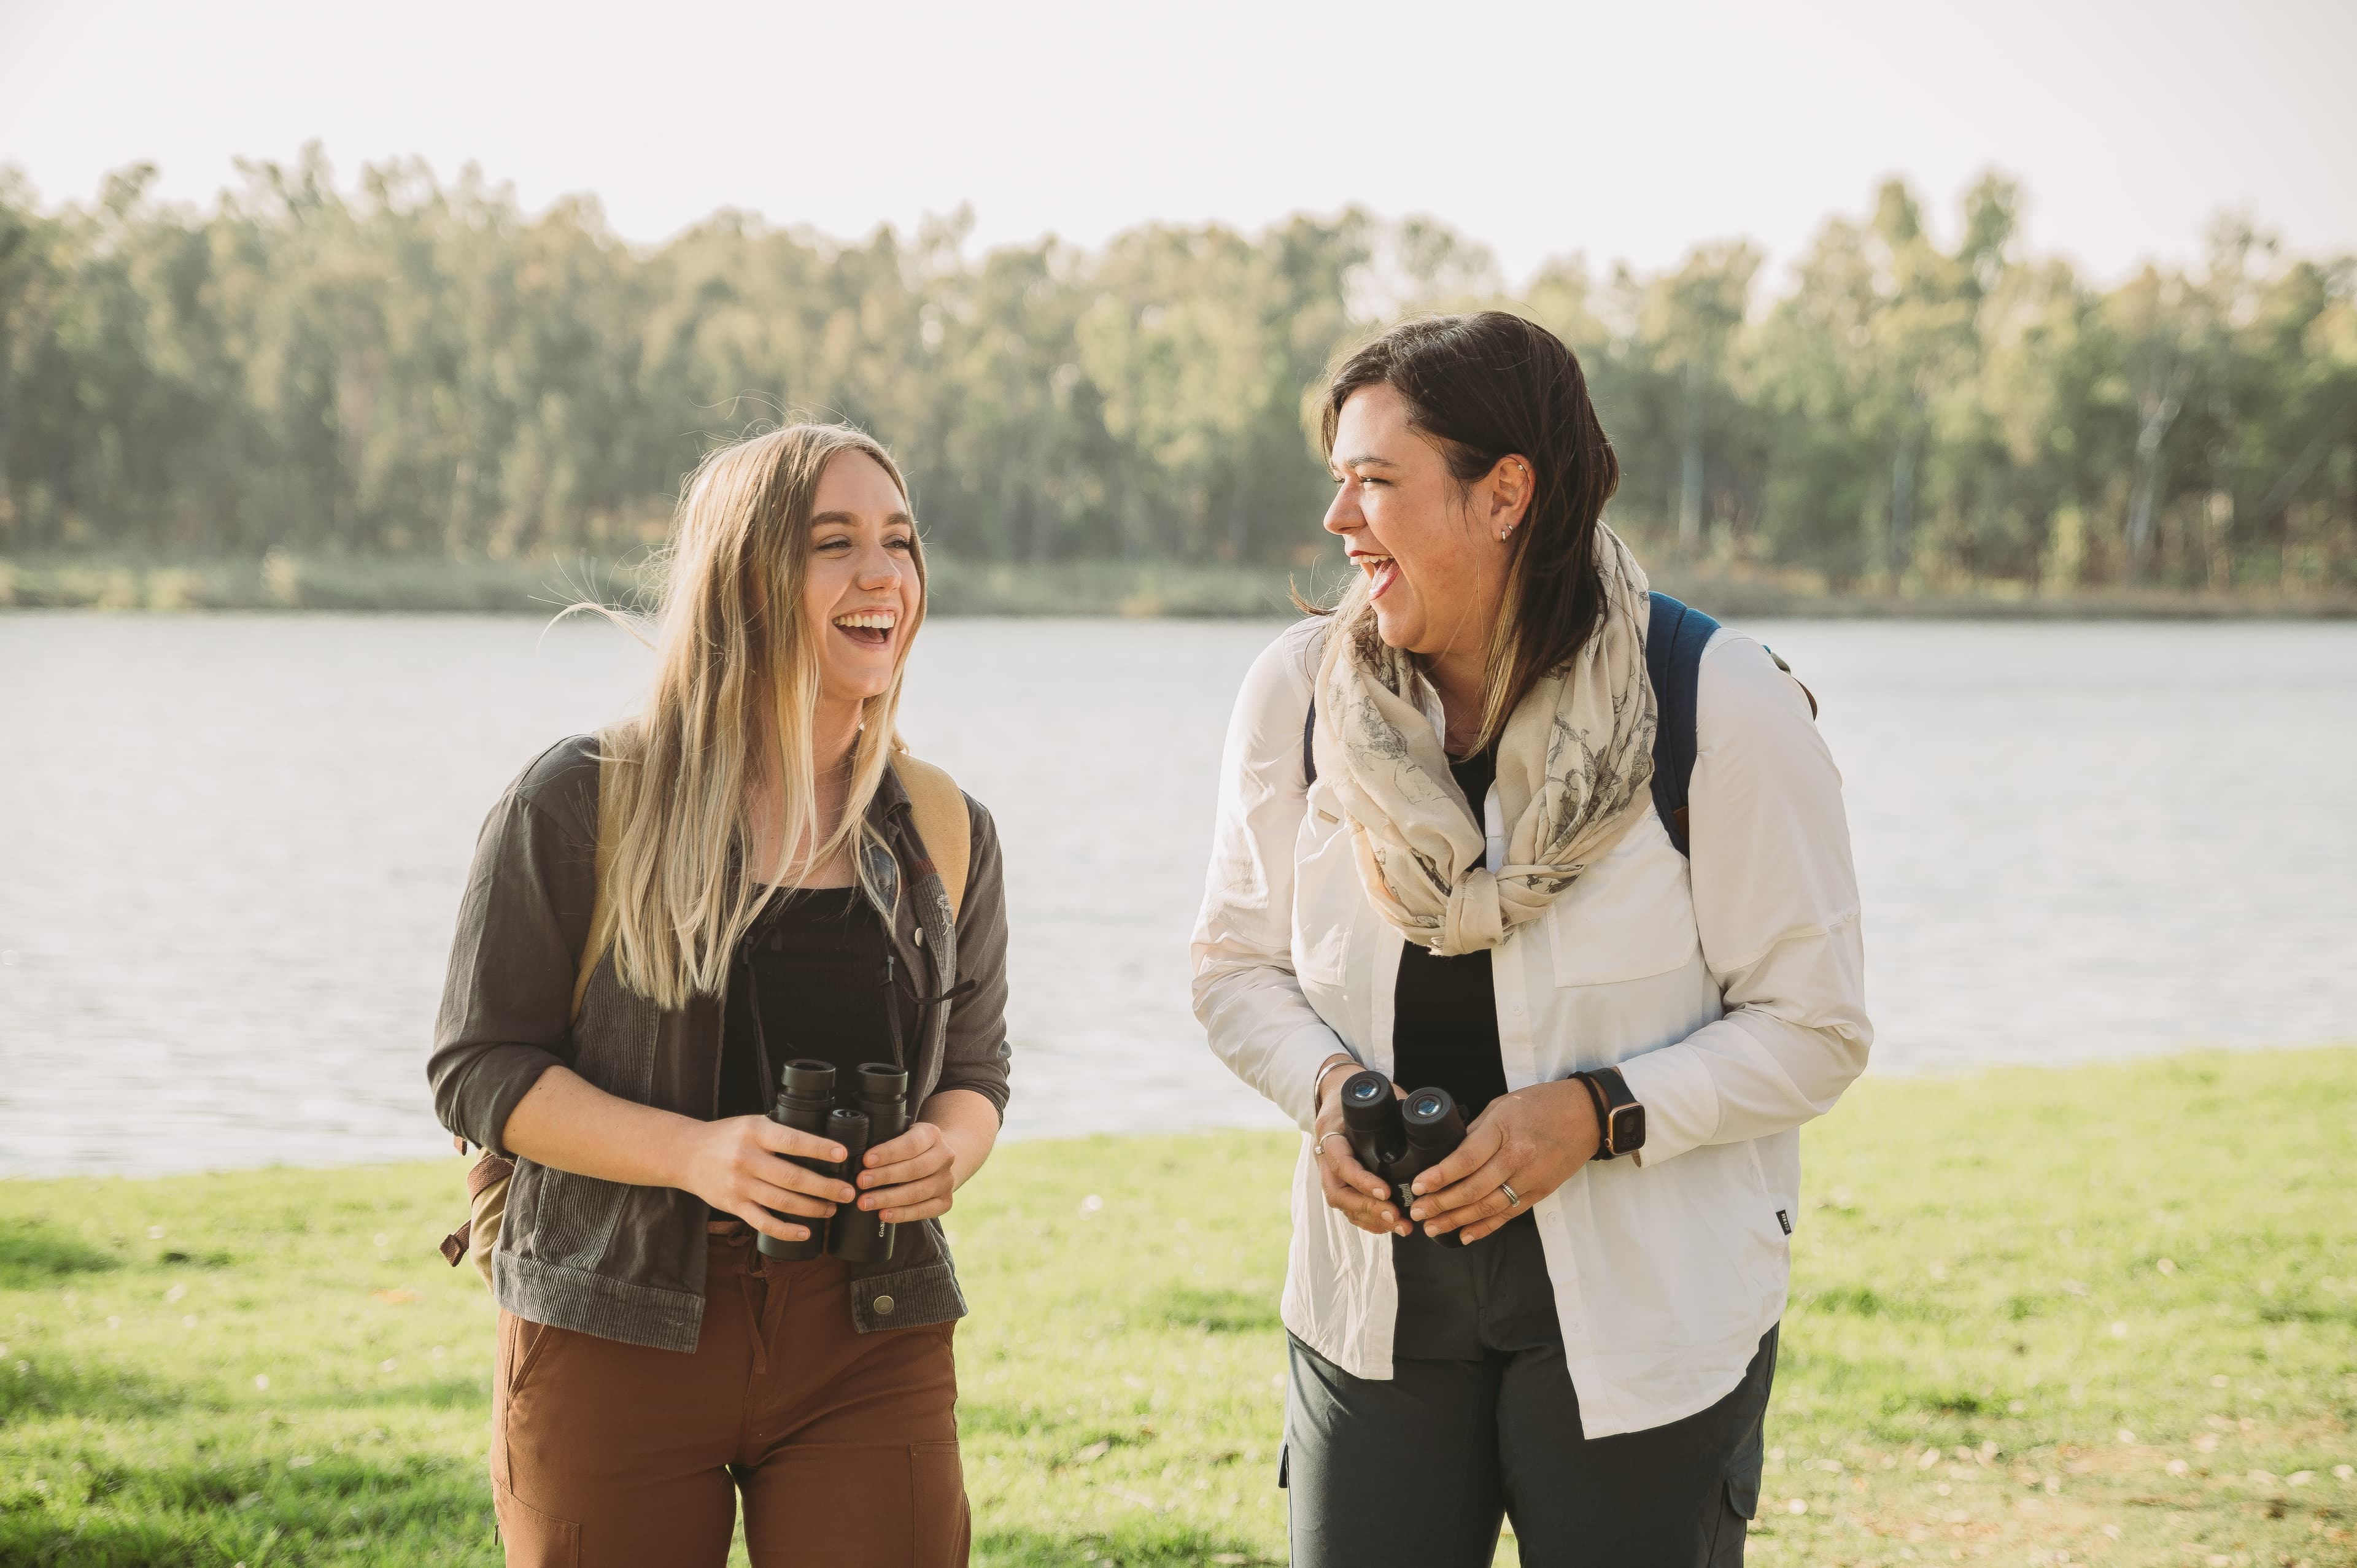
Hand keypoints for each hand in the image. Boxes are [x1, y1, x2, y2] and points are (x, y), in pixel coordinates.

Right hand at [677, 1115, 855, 1245]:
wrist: (685, 1154)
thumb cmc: (727, 1137)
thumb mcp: (752, 1123)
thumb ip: (779, 1132)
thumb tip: (822, 1142)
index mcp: (755, 1132)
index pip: (793, 1141)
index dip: (820, 1148)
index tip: (843, 1155)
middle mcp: (746, 1159)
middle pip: (793, 1177)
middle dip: (825, 1187)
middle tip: (848, 1192)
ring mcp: (739, 1185)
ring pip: (782, 1202)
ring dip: (812, 1208)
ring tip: (832, 1209)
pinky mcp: (733, 1205)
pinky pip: (763, 1222)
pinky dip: (786, 1230)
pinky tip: (805, 1232)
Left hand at [854, 1120, 959, 1223]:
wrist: (938, 1159)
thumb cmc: (911, 1147)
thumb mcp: (903, 1134)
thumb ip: (887, 1141)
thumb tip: (857, 1156)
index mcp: (932, 1134)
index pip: (911, 1144)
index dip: (888, 1153)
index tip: (866, 1160)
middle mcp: (945, 1157)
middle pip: (914, 1169)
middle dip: (884, 1177)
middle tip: (861, 1182)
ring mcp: (947, 1180)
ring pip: (918, 1192)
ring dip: (888, 1198)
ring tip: (865, 1202)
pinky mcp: (946, 1201)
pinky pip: (924, 1210)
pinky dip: (902, 1214)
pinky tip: (883, 1214)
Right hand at [1311, 1059, 1408, 1237]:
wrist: (1337, 1092)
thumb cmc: (1362, 1094)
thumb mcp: (1376, 1095)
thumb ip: (1397, 1107)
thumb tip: (1427, 1122)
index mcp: (1332, 1132)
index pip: (1341, 1161)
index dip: (1362, 1180)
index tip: (1386, 1191)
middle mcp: (1325, 1155)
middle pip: (1338, 1192)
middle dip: (1369, 1208)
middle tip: (1397, 1217)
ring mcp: (1329, 1170)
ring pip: (1343, 1204)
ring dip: (1371, 1219)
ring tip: (1401, 1227)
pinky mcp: (1338, 1181)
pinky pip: (1347, 1207)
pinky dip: (1367, 1220)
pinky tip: (1387, 1227)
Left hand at [1406, 1079, 1598, 1244]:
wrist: (1587, 1114)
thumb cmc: (1542, 1104)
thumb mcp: (1502, 1105)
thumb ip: (1476, 1130)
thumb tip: (1449, 1152)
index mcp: (1503, 1131)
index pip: (1466, 1159)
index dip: (1439, 1176)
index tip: (1418, 1186)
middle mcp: (1517, 1158)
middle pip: (1473, 1188)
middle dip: (1441, 1203)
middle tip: (1417, 1212)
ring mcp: (1530, 1179)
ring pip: (1488, 1206)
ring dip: (1457, 1220)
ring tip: (1432, 1227)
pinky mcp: (1540, 1192)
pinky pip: (1509, 1214)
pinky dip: (1486, 1227)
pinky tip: (1465, 1235)